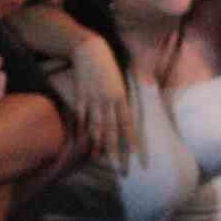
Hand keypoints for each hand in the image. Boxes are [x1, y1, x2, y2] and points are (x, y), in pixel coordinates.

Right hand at [69, 34, 136, 166]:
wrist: (90, 50)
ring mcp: (93, 100)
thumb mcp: (122, 80)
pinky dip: (82, 130)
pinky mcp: (80, 97)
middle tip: (121, 170)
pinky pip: (82, 117)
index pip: (129, 126)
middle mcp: (108, 101)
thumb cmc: (109, 65)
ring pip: (96, 127)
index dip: (135, 144)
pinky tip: (83, 141)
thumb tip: (132, 114)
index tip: (140, 160)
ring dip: (98, 145)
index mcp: (121, 97)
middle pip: (112, 132)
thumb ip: (126, 98)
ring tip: (99, 159)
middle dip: (117, 153)